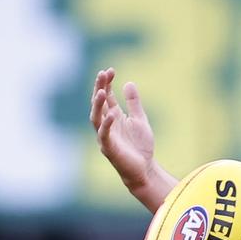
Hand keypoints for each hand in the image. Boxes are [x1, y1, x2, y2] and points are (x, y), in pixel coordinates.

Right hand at [89, 67, 159, 193]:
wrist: (144, 169)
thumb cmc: (140, 146)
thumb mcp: (139, 120)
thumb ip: (134, 103)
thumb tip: (129, 83)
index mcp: (113, 116)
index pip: (106, 96)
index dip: (106, 83)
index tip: (110, 70)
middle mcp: (106, 124)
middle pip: (98, 103)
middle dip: (99, 88)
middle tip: (102, 74)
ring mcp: (105, 136)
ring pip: (96, 117)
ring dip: (98, 104)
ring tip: (102, 91)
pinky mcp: (109, 148)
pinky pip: (104, 134)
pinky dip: (107, 124)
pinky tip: (112, 114)